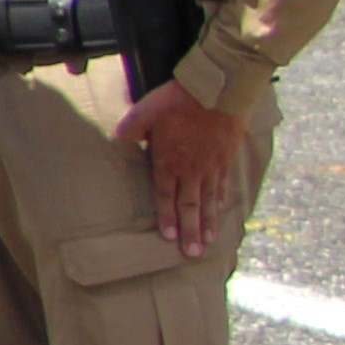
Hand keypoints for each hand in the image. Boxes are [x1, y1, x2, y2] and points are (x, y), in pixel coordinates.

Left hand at [117, 78, 250, 254]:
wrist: (219, 89)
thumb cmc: (177, 100)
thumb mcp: (143, 113)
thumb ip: (129, 131)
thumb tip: (117, 143)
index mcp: (170, 161)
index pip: (165, 195)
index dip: (166, 217)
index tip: (168, 237)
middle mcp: (193, 169)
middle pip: (190, 205)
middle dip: (191, 231)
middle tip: (192, 254)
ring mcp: (213, 164)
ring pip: (210, 199)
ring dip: (209, 222)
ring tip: (210, 241)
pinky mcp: (227, 156)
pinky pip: (224, 184)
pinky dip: (223, 200)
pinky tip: (223, 210)